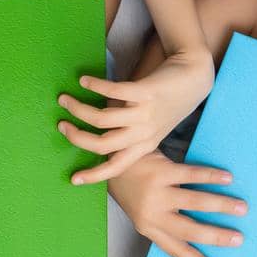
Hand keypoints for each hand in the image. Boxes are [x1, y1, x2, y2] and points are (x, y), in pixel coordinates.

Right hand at [57, 48, 214, 184]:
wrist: (195, 77)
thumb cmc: (170, 102)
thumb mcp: (153, 126)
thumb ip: (129, 133)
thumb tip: (97, 133)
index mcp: (145, 146)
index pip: (116, 167)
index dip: (94, 175)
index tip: (73, 179)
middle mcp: (143, 133)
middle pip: (101, 144)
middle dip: (76, 137)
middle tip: (61, 125)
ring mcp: (145, 113)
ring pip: (102, 119)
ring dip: (78, 108)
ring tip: (65, 99)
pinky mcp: (146, 91)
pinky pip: (113, 91)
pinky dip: (94, 85)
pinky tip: (84, 80)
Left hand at [109, 151, 243, 256]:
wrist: (112, 163)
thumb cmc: (134, 191)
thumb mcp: (143, 214)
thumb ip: (165, 225)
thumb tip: (199, 238)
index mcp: (148, 228)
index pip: (174, 249)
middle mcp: (151, 213)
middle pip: (188, 229)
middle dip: (215, 236)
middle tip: (238, 239)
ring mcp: (156, 192)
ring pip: (195, 201)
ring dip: (221, 205)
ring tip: (242, 208)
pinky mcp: (161, 171)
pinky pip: (191, 175)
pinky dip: (212, 176)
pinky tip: (228, 178)